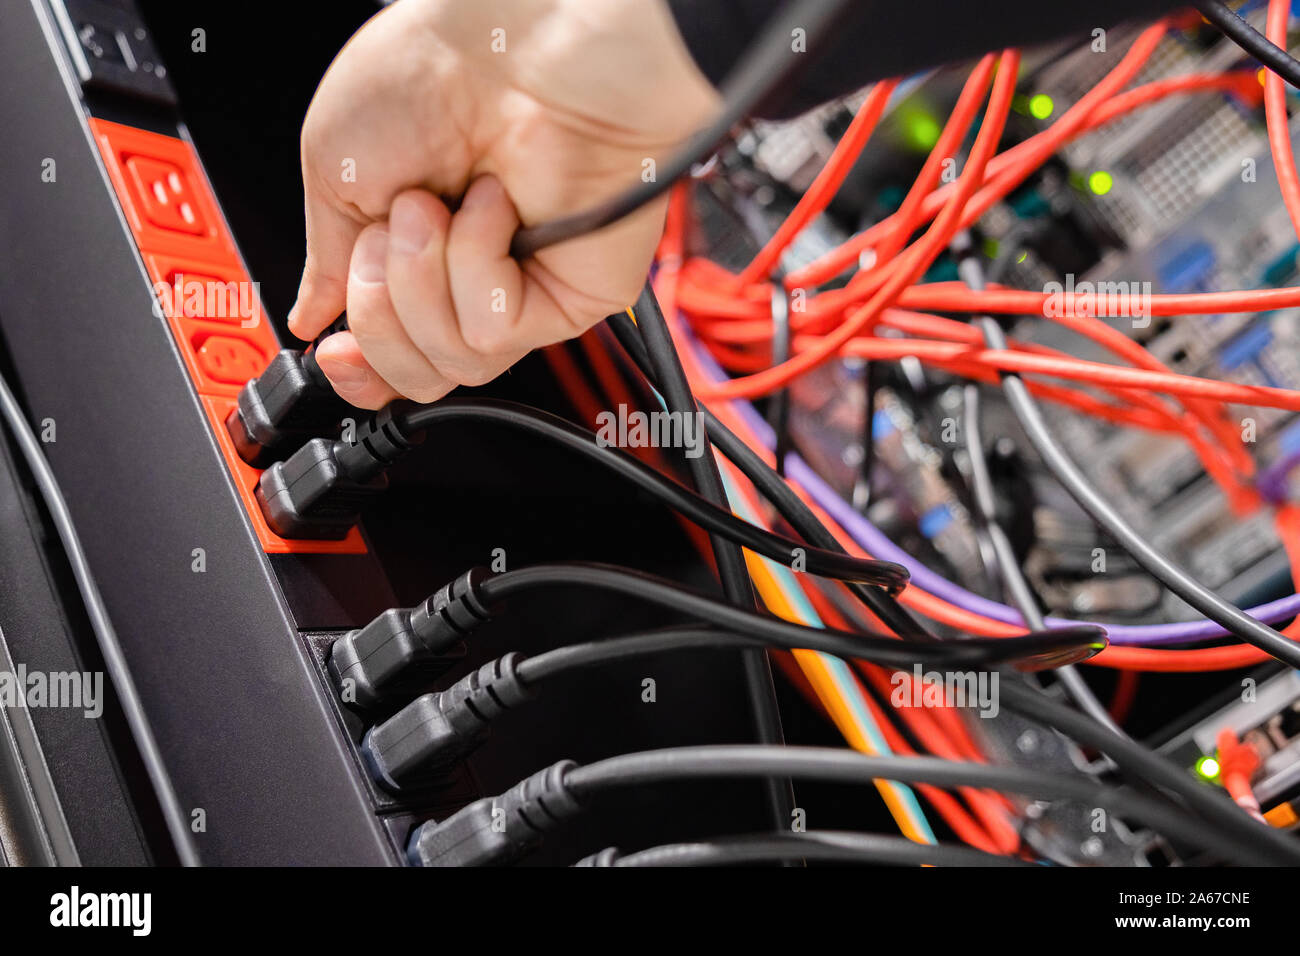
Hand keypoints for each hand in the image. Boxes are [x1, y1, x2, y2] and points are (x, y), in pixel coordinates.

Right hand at [288, 0, 719, 407]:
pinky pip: (494, 331)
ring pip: (452, 361)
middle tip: (386, 231)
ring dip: (419, 280)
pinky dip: (475, 266)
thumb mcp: (334, 168)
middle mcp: (471, 277)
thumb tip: (311, 315)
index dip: (358, 369)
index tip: (331, 349)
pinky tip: (492, 208)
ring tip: (434, 206)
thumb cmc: (432, 69)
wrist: (508, 41)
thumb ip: (328, 259)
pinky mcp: (569, 297)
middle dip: (378, 312)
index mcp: (415, 251)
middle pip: (416, 373)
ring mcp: (522, 289)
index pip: (391, 353)